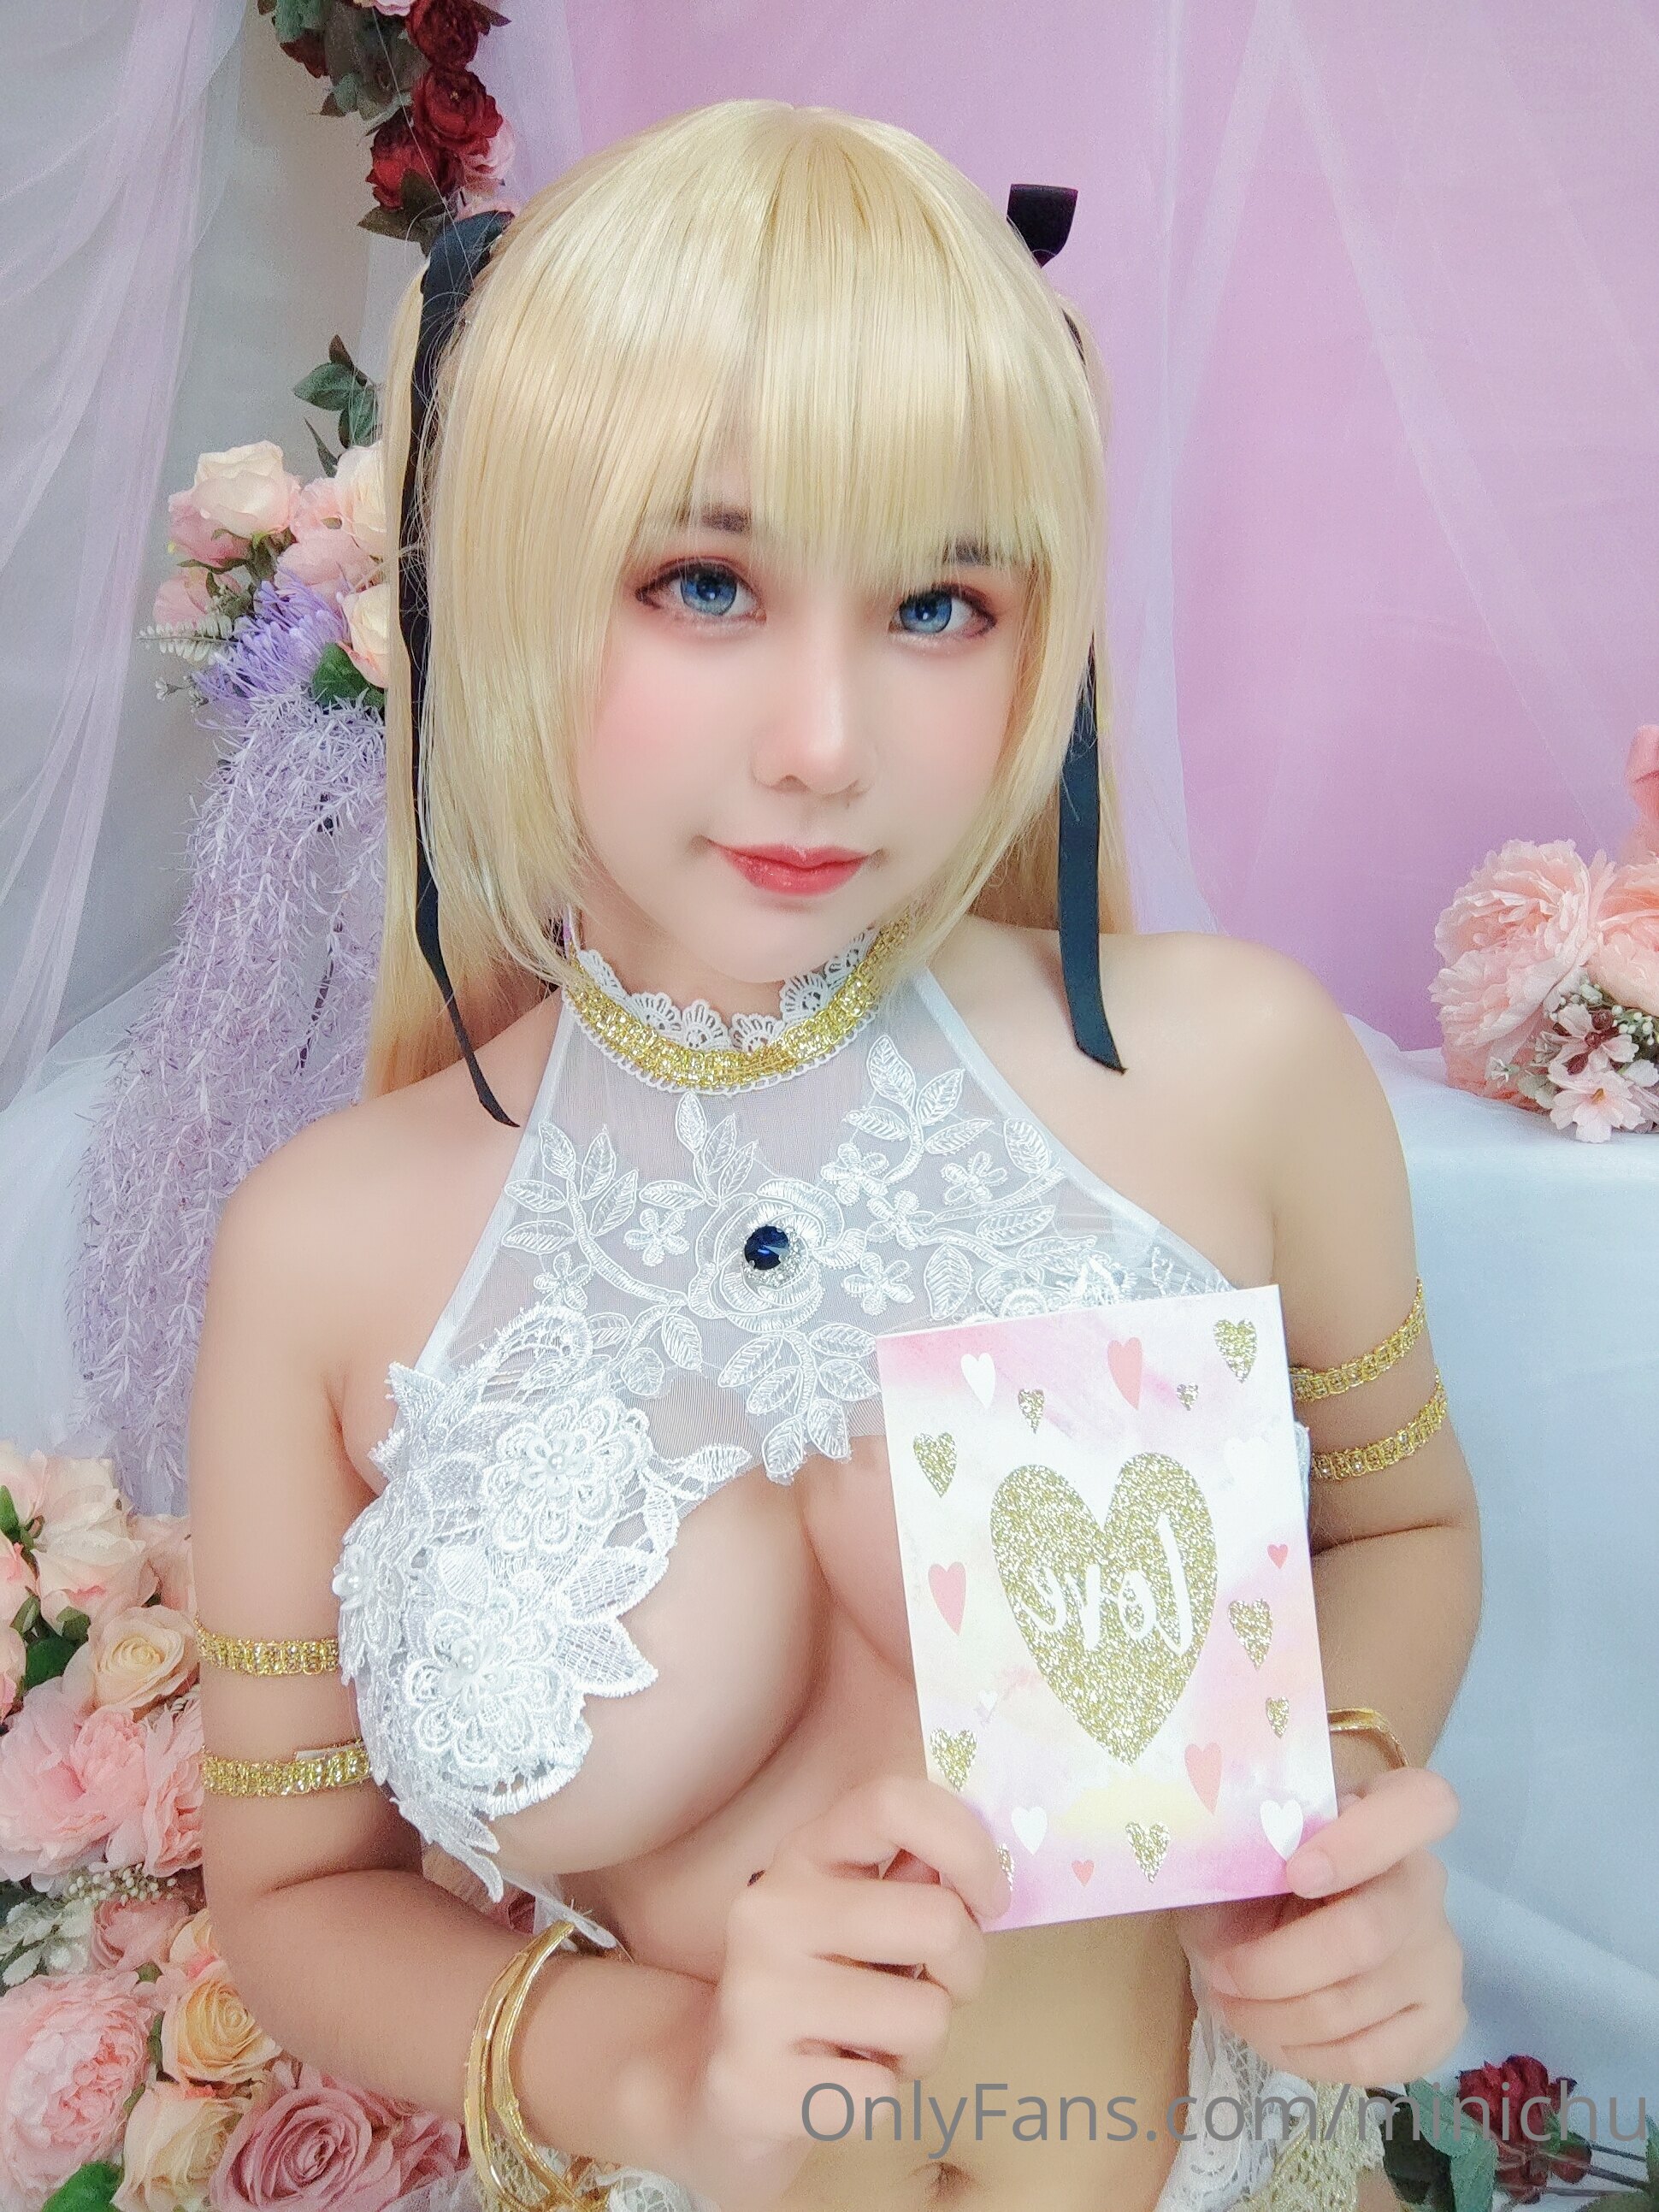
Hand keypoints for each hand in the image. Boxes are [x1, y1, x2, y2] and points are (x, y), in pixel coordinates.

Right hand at [674, 1773, 1009, 2211]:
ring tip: (877, 2043)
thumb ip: (916, 1880)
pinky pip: (883, 2093)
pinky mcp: (751, 2084)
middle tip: (933, 1991)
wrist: (724, 2090)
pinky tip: (839, 2081)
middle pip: (938, 1921)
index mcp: (805, 1854)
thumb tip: (977, 1868)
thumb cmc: (824, 1991)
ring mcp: (754, 1995)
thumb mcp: (863, 1918)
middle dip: (966, 1970)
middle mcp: (770, 1909)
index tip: (989, 1899)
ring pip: (925, 2018)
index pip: (893, 1802)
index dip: (966, 1845)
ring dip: (923, 2046)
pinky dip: (882, 2097)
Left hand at [1175, 1766, 1465, 2085]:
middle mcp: (1425, 1882)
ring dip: (1274, 2018)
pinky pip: (1371, 2059)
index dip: (1361, 1842)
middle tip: (1223, 1974)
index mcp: (1384, 1810)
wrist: (1273, 1930)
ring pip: (1356, 2006)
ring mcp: (1440, 1956)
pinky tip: (1274, 2037)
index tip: (1293, 1872)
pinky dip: (1306, 2057)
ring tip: (1230, 2005)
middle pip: (1368, 1934)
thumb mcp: (1236, 1846)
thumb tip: (1214, 1862)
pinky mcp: (1439, 2023)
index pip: (1420, 1805)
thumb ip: (1240, 1843)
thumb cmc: (1253, 1873)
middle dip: (1276, 1967)